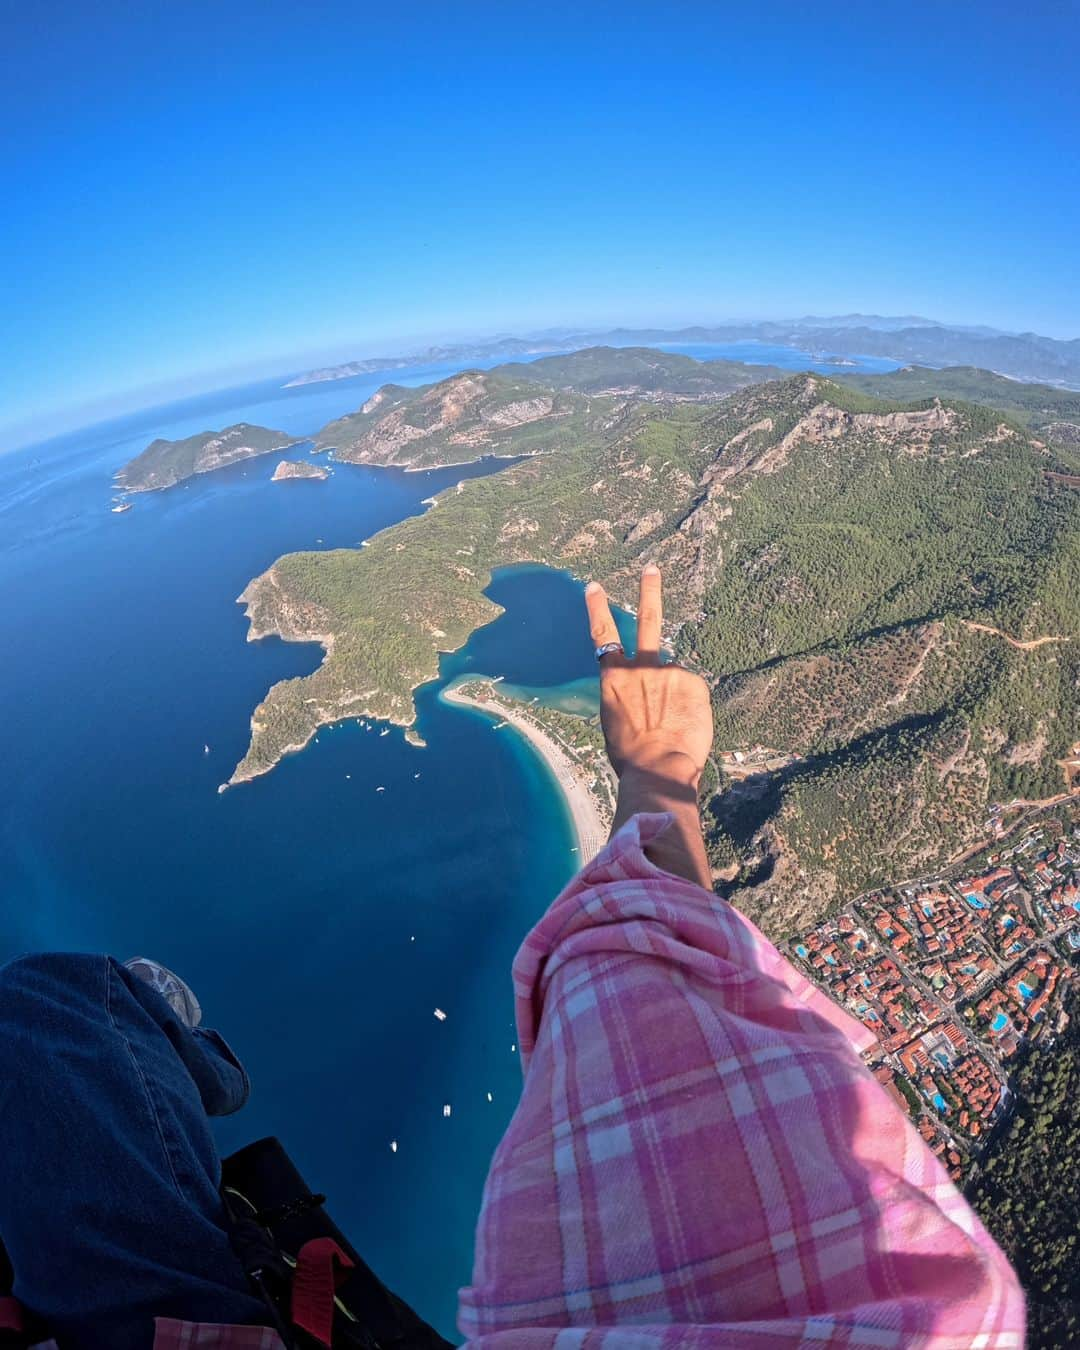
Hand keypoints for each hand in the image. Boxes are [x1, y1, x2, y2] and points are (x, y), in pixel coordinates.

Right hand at [585, 565, 712, 787]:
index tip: (594, 586)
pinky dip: (690, 706)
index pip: (602, 635)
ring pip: (675, 677)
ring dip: (675, 696)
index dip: (597, 609)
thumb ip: (629, 698)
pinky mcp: (692, 681)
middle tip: (652, 569)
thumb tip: (648, 694)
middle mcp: (640, 668)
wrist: (657, 768)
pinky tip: (685, 725)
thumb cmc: (631, 757)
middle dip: (649, 591)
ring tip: (672, 725)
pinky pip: (693, 690)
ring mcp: (668, 671)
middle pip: (648, 620)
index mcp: (613, 679)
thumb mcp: (615, 723)